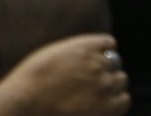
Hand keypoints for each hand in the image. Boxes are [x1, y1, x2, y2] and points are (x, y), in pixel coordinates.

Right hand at [0, 35, 129, 115]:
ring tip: (99, 95)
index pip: (108, 43)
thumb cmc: (32, 81)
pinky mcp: (105, 107)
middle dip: (107, 70)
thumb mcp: (54, 53)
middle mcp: (99, 63)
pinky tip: (105, 105)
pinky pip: (124, 100)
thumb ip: (74, 52)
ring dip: (113, 86)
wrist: (26, 102)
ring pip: (121, 81)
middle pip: (116, 63)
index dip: (102, 53)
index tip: (97, 61)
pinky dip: (118, 102)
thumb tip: (87, 56)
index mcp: (85, 46)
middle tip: (94, 82)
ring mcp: (104, 85)